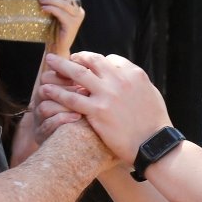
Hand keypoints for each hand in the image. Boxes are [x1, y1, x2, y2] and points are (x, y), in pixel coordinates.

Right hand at [34, 69, 85, 140]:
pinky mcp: (42, 136)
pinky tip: (77, 117)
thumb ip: (84, 83)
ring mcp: (40, 121)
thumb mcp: (82, 98)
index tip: (84, 74)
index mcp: (49, 93)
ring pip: (44, 107)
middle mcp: (42, 104)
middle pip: (44, 90)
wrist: (75, 147)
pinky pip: (47, 126)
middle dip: (63, 88)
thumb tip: (103, 61)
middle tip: (83, 89)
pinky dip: (61, 120)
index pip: (49, 77)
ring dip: (63, 105)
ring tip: (81, 105)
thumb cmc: (82, 118)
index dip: (63, 74)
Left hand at [40, 0, 84, 57]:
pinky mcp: (72, 25)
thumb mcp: (53, 13)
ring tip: (41, 0)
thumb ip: (53, 4)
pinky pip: (61, 13)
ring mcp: (77, 18)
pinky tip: (43, 8)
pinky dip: (51, 8)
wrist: (57, 47)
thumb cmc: (53, 30)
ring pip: (63, 3)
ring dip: (51, 0)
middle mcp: (79, 10)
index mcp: (75, 6)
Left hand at [42, 53, 169, 163]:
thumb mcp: (151, 94)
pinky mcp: (97, 111)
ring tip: (49, 62)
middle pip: (92, 60)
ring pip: (78, 74)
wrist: (154, 144)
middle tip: (66, 58)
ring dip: (61, 66)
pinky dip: (57, 92)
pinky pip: (72, 98)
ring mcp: (107, 94)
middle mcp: (119, 79)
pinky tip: (46, 90)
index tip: (89, 65)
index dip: (97, 61)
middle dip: (77, 57)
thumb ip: (135, 84)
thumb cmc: (155, 123)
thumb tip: (127, 79)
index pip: (110, 59)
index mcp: (134, 74)